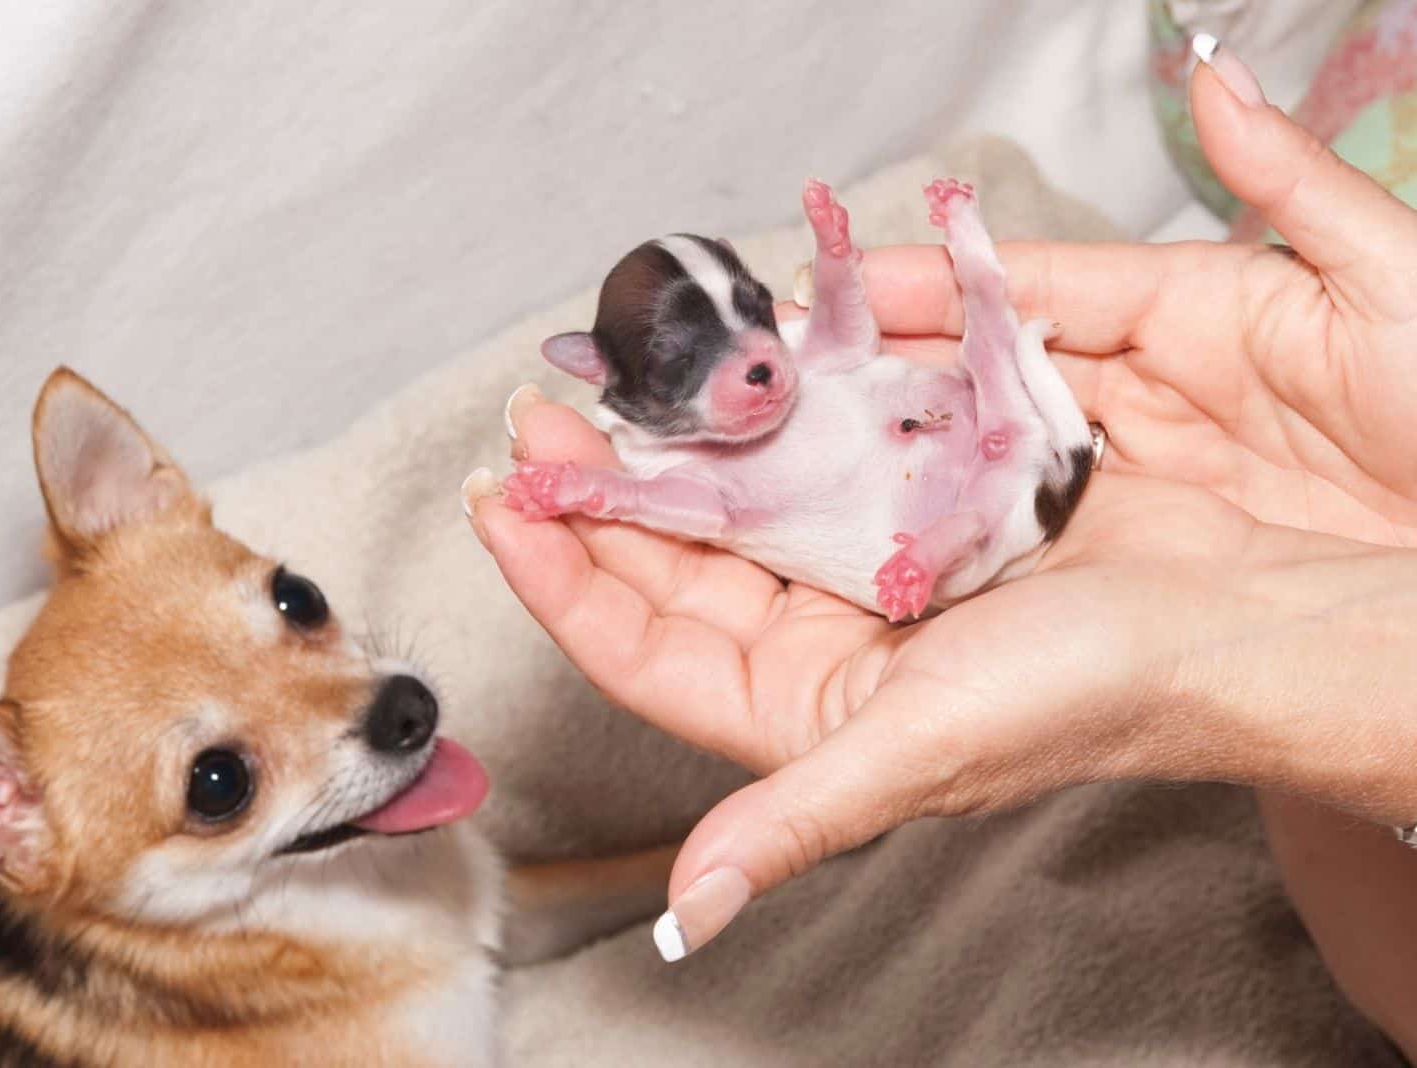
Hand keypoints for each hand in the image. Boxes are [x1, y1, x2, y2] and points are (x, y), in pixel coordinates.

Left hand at [467, 396, 1416, 958]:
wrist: (1233, 620)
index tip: (503, 495)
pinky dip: (769, 407)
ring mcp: (853, 562)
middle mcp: (809, 638)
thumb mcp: (921, 754)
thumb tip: (688, 916)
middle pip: (666, 560)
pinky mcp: (904, 501)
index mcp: (793, 708)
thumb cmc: (1089, 698)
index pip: (637, 643)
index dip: (559, 575)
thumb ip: (793, 821)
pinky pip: (808, 449)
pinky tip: (739, 361)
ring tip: (619, 370)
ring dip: (670, 440)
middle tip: (545, 406)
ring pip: (726, 499)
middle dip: (597, 487)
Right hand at [853, 61, 1416, 547]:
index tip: (839, 283)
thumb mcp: (1397, 281)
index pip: (1035, 288)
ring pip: (997, 453)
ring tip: (810, 449)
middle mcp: (1151, 394)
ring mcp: (1141, 479)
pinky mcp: (1141, 555)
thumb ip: (1294, 183)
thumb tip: (1212, 79)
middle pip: (994, 373)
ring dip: (910, 449)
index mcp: (1196, 312)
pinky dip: (961, 527)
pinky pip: (1032, 532)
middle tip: (790, 373)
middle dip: (891, 366)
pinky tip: (890, 530)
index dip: (936, 284)